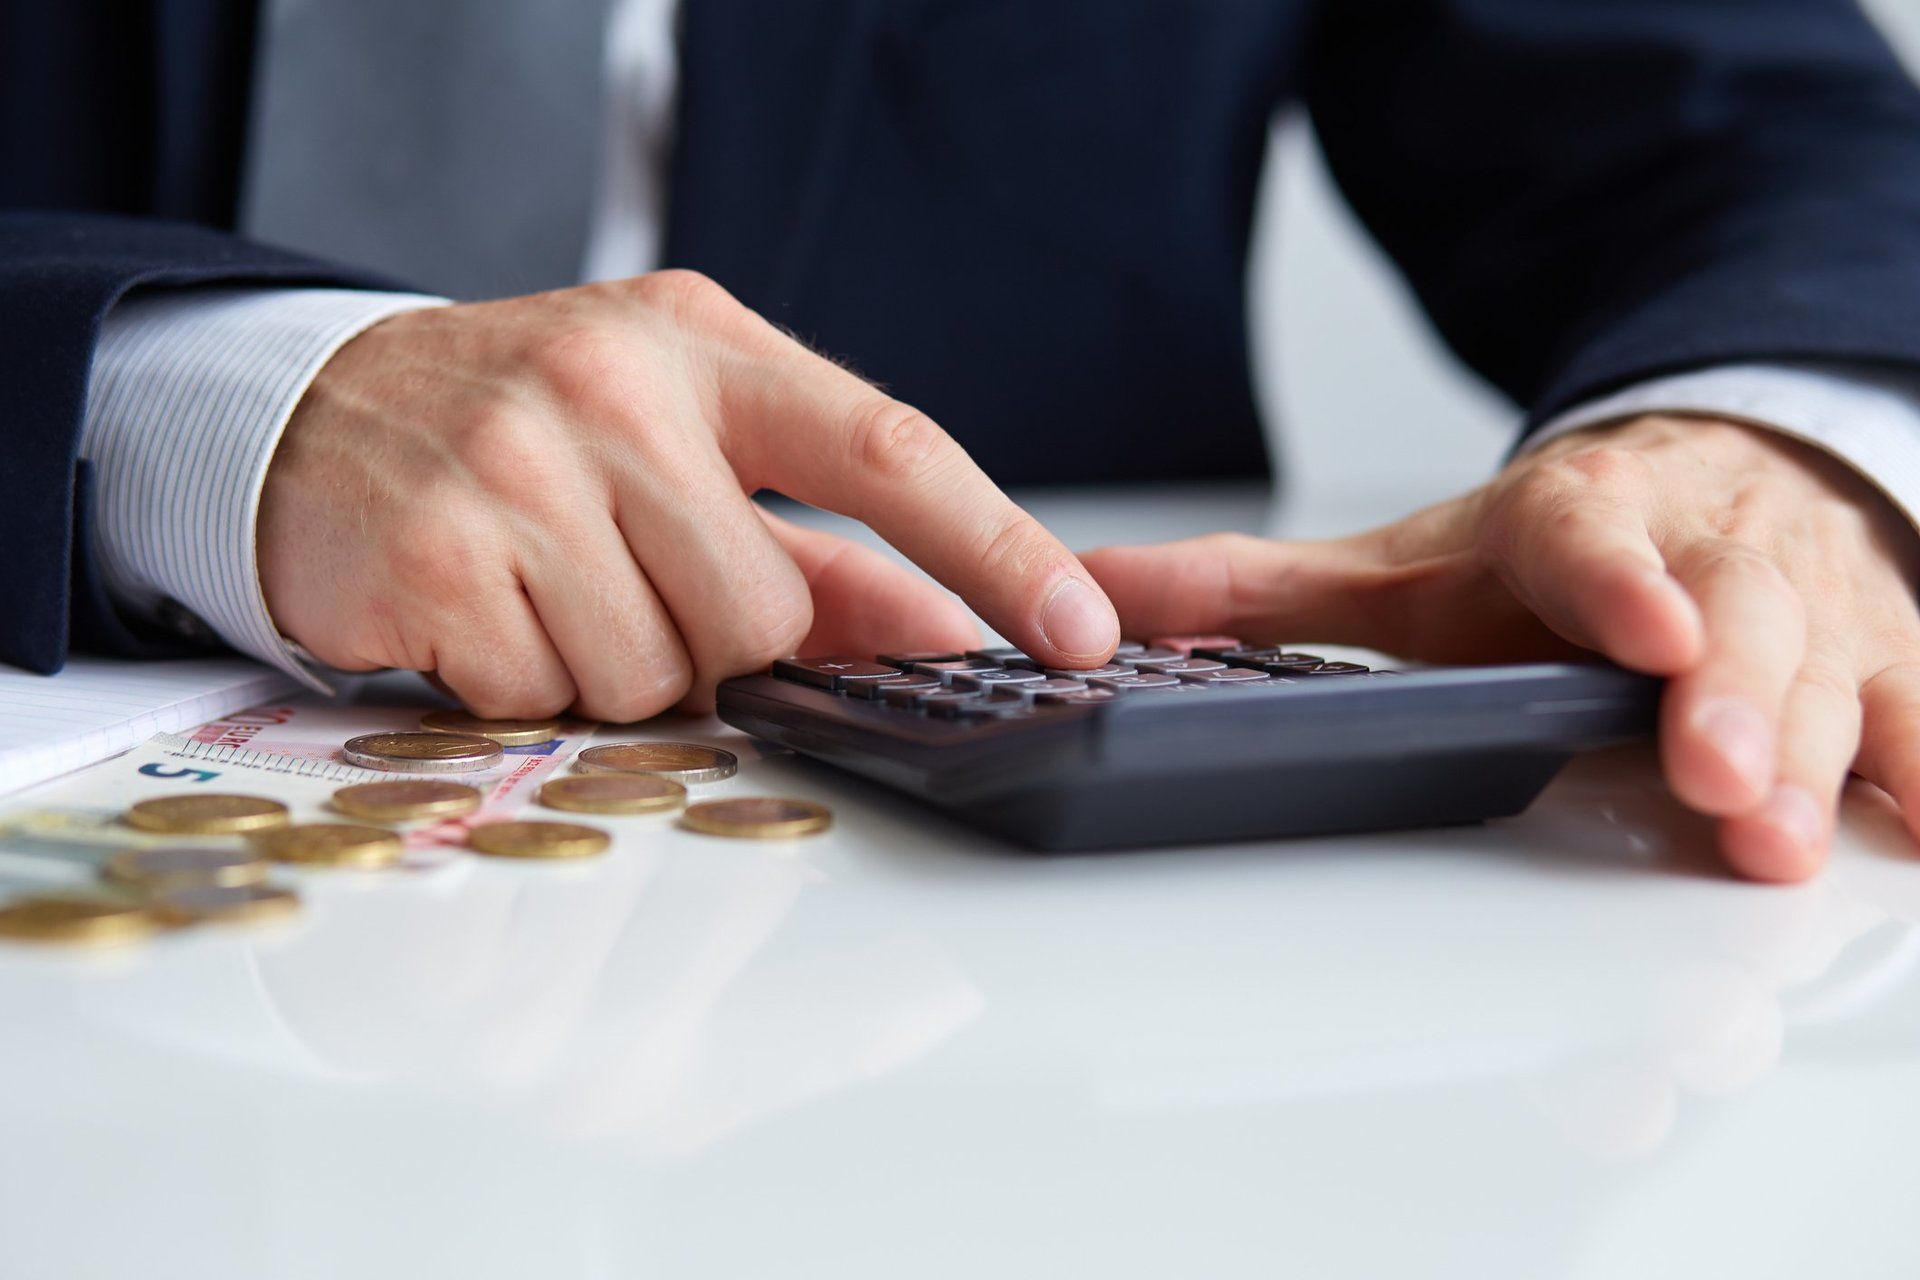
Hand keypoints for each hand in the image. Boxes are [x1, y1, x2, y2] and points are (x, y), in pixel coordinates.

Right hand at [258, 272, 1118, 717]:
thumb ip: (822, 554)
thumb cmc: (537, 434)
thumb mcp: (686, 449)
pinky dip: (526, 684)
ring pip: (658, 674)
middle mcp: (617, 384)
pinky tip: (484, 611)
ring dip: (617, 671)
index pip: (888, 446)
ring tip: (552, 591)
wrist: (319, 415)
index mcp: (708, 344)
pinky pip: (544, 696)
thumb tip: (949, 636)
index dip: (997, 547)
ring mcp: (515, 461)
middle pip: (765, 614)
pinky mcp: (431, 550)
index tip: (1082, 628)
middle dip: (716, 643)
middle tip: (634, 583)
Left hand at [1080, 415, 1919, 881]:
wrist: (1709, 478)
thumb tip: (1092, 598)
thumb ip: (1255, 589)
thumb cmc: (1545, 552)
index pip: (1595, 541)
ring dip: (1815, 754)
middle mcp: (1701, 558)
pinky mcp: (1884, 659)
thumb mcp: (1402, 564)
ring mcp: (1806, 608)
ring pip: (1832, 673)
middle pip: (1727, 622)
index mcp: (1578, 522)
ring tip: (1776, 838)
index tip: (1641, 634)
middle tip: (1712, 783)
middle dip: (1728, 704)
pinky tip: (1912, 831)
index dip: (1620, 584)